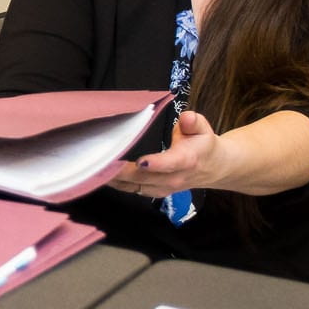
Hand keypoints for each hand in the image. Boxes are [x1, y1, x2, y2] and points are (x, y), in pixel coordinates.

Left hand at [107, 111, 228, 198]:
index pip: (170, 164)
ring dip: (114, 179)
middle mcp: (173, 178)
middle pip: (144, 177)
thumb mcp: (203, 129)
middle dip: (121, 171)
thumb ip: (194, 122)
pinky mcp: (153, 191)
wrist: (213, 168)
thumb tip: (187, 118)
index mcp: (185, 160)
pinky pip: (131, 189)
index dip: (155, 164)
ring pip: (134, 186)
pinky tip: (101, 174)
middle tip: (100, 161)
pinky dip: (116, 183)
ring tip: (94, 168)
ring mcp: (162, 188)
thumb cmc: (203, 144)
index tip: (141, 162)